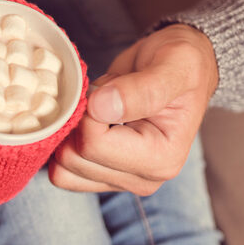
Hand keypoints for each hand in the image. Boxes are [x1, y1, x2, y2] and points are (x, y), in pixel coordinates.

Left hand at [48, 24, 218, 195]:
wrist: (178, 68)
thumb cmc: (180, 63)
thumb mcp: (175, 64)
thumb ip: (143, 89)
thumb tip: (100, 107)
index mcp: (162, 159)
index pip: (94, 144)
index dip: (89, 109)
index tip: (111, 87)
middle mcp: (142, 179)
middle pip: (74, 159)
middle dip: (80, 120)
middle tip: (106, 96)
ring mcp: (120, 181)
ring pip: (63, 169)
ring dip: (71, 132)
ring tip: (99, 110)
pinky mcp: (102, 176)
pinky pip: (63, 172)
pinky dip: (64, 145)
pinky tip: (86, 123)